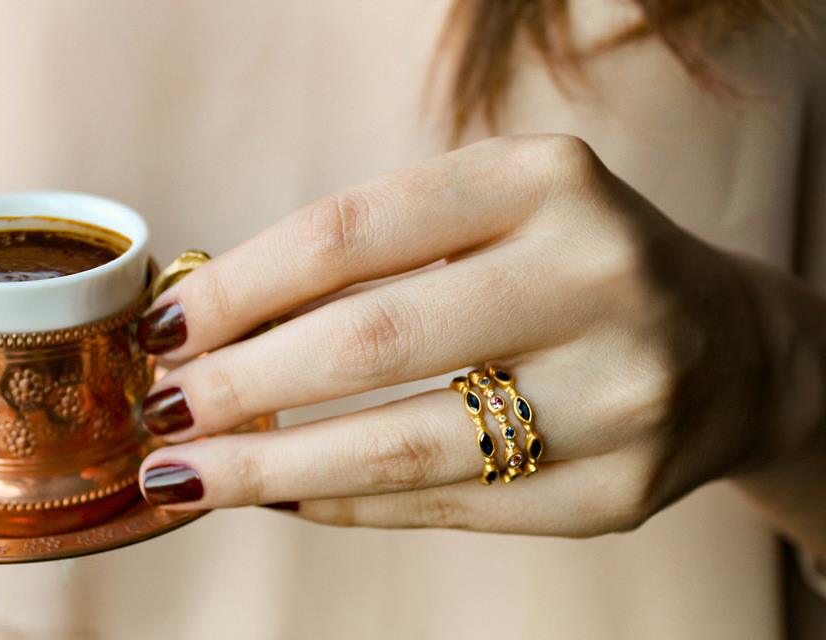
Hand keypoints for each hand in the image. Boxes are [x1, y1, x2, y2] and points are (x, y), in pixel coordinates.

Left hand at [134, 135, 802, 535]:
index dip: (239, 287)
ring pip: (405, 447)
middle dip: (240, 387)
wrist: (727, 344)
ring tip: (191, 474)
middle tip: (164, 413)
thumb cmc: (571, 263)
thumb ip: (373, 260)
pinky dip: (346, 505)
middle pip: (372, 342)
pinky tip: (287, 495)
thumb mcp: (491, 214)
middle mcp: (596, 276)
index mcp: (545, 181)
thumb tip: (218, 328)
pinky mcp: (620, 489)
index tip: (161, 329)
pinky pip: (449, 509)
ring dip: (273, 468)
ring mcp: (620, 393)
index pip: (352, 232)